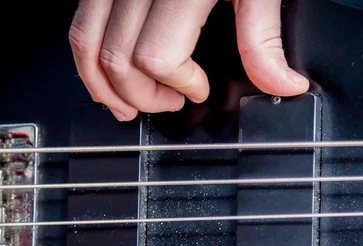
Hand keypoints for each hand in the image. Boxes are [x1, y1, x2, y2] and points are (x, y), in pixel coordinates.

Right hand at [69, 0, 309, 120]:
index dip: (180, 84)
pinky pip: (81, 21)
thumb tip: (281, 83)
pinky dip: (88, 55)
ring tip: (125, 105)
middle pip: (119, 59)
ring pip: (87, 43)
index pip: (158, 57)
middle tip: (168, 102)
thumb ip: (262, 37)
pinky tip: (104, 73)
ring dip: (103, 85)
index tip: (198, 89)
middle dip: (143, 96)